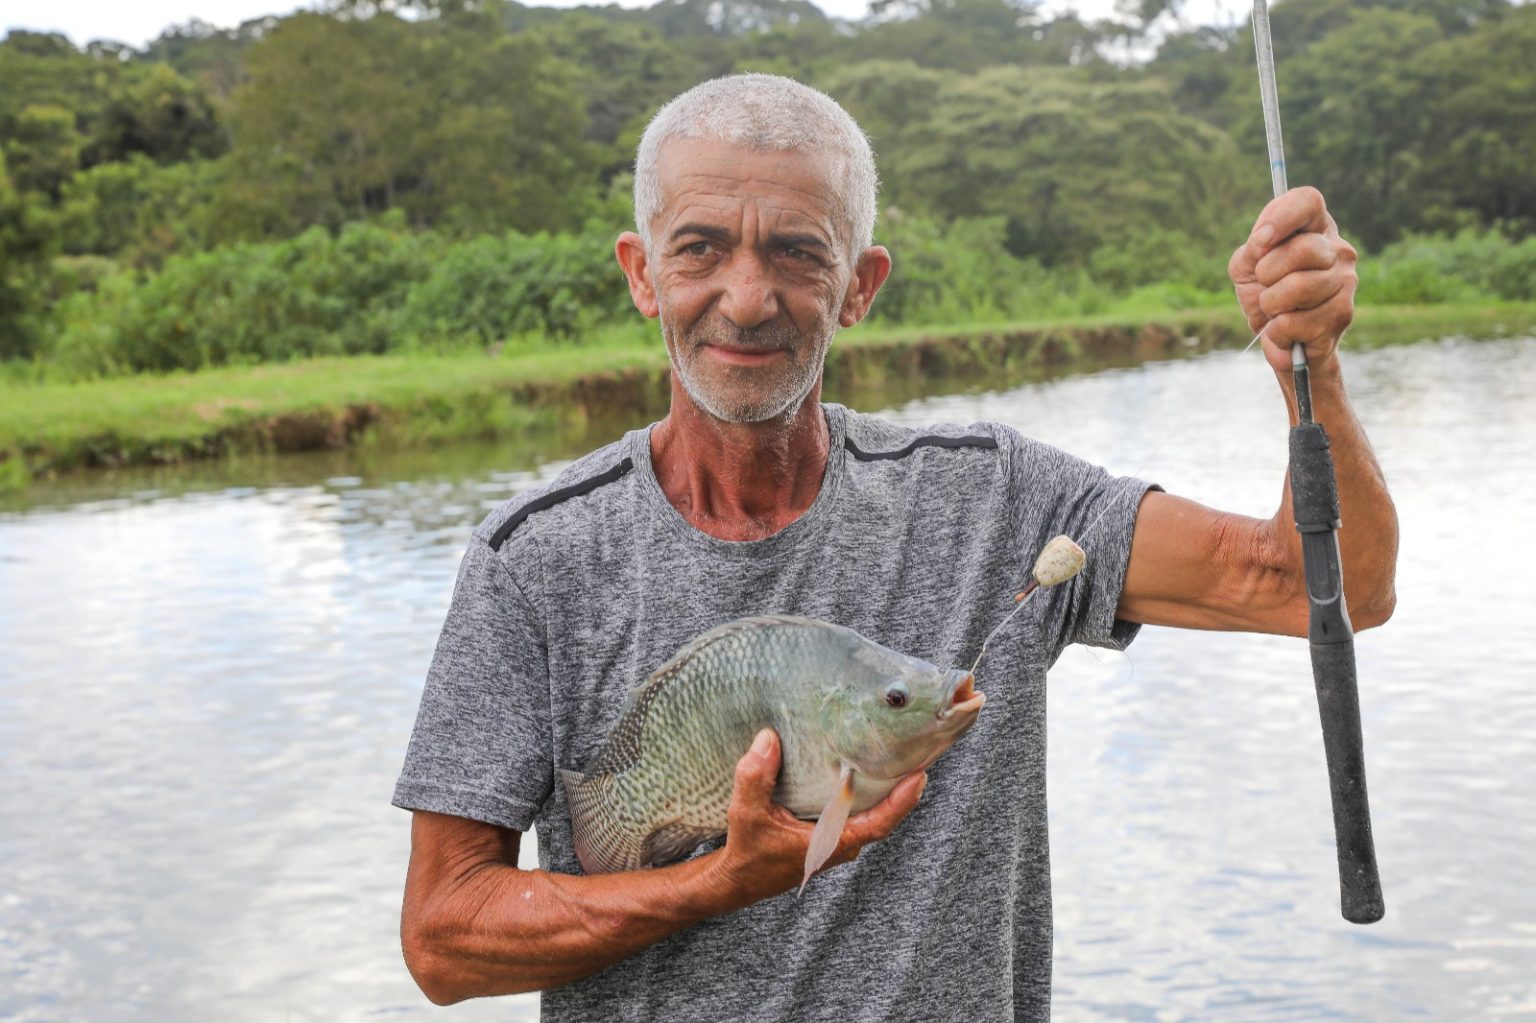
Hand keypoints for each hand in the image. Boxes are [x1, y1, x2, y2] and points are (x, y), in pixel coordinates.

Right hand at [700, 729, 925, 908]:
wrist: (736, 880)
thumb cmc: (747, 854)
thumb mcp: (747, 814)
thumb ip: (756, 777)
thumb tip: (768, 738)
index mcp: (832, 844)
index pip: (879, 824)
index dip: (902, 801)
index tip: (919, 776)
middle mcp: (841, 843)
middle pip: (883, 813)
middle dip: (900, 784)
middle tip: (915, 749)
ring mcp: (837, 839)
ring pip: (870, 810)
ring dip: (883, 785)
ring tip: (895, 750)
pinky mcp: (828, 832)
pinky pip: (855, 809)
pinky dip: (862, 788)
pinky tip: (861, 763)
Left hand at [1228, 186, 1357, 374]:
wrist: (1279, 338)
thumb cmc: (1264, 293)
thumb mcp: (1246, 267)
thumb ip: (1252, 249)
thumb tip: (1263, 240)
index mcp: (1313, 227)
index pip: (1307, 201)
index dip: (1282, 215)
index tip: (1260, 238)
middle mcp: (1337, 249)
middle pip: (1303, 249)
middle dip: (1268, 273)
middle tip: (1265, 285)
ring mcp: (1345, 281)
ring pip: (1300, 287)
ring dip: (1271, 305)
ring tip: (1275, 310)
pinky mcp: (1343, 313)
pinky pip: (1297, 321)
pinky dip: (1278, 331)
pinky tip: (1284, 330)